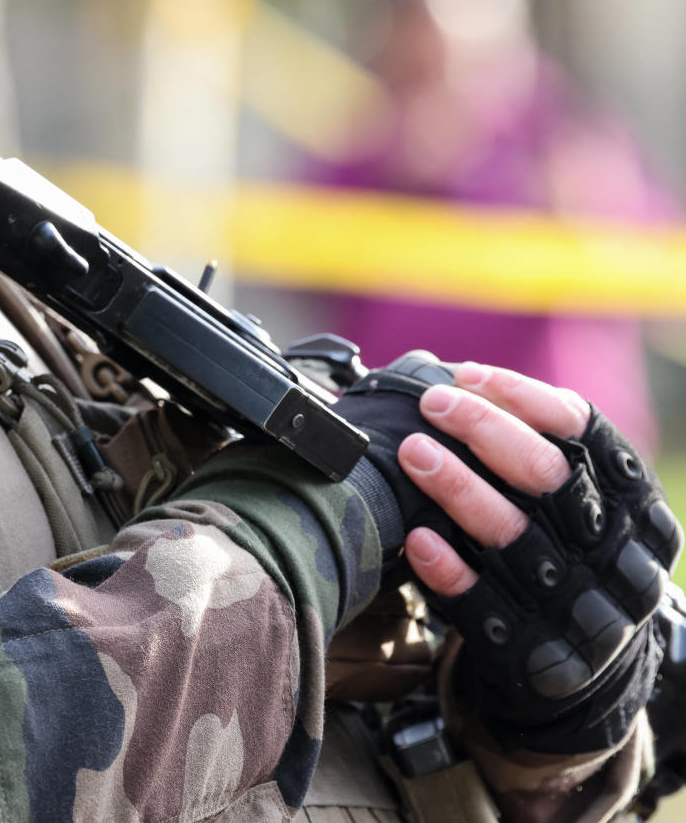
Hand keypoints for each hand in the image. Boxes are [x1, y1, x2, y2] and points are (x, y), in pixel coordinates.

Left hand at [398, 362, 679, 752]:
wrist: (593, 671)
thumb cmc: (573, 558)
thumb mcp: (591, 506)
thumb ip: (552, 454)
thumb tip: (471, 386)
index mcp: (636, 506)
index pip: (588, 434)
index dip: (526, 398)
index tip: (470, 376)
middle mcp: (615, 554)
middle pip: (550, 478)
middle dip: (485, 430)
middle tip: (432, 403)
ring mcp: (576, 607)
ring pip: (513, 536)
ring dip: (457, 487)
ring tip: (411, 451)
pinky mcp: (534, 653)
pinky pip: (483, 605)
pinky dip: (448, 568)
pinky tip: (415, 537)